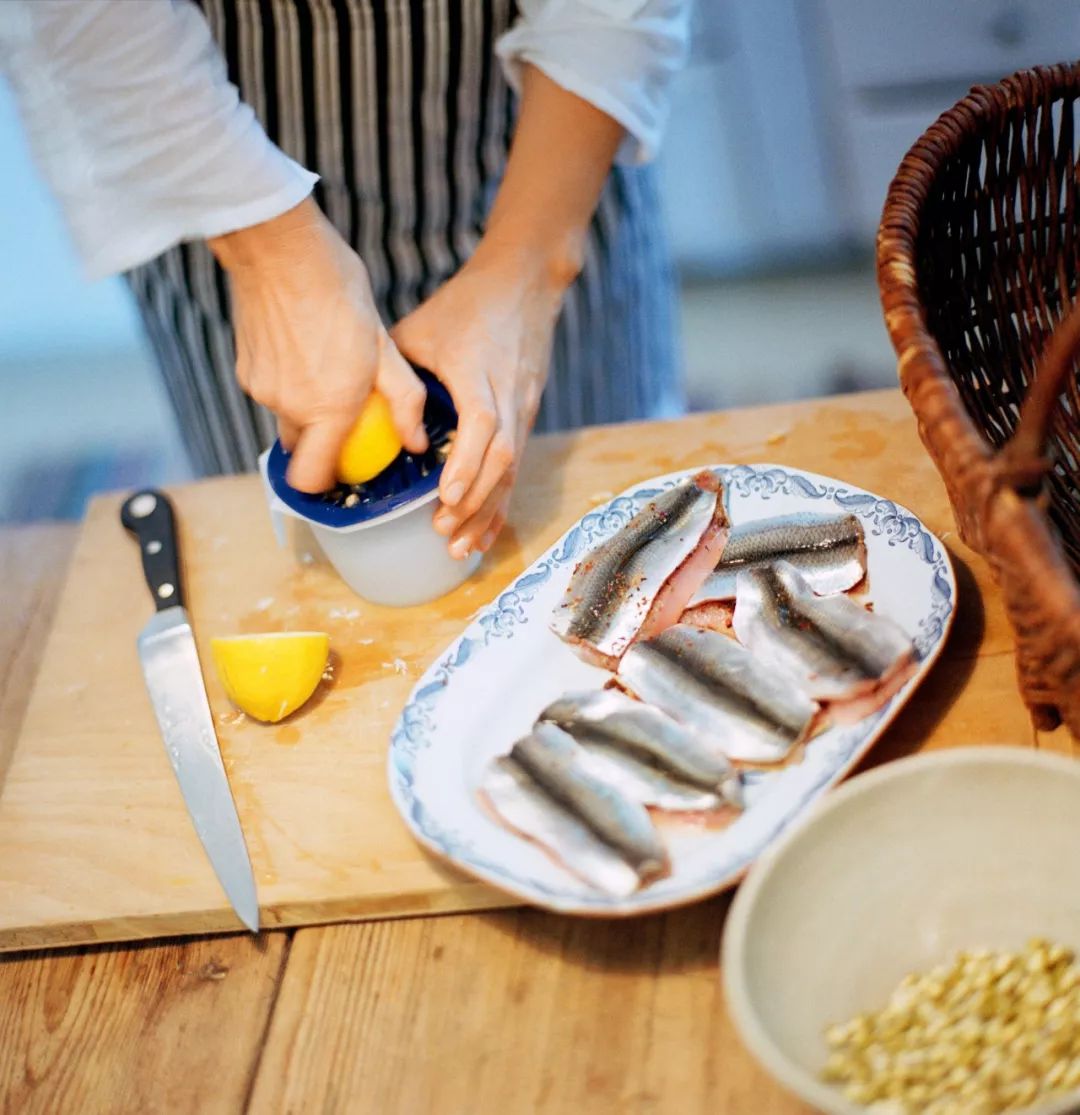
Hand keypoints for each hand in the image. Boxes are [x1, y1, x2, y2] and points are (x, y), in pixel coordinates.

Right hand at [209, 198, 427, 491]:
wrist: (279, 247)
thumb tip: (414, 442)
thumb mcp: (385, 347)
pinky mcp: (244, 369)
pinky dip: (289, 384)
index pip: (311, 479)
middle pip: (302, 450)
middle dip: (324, 442)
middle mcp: (288, 406)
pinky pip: (272, 393)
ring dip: (308, 408)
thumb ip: (403, 401)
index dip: (325, 484)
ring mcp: (261, 389)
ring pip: (287, 418)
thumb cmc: (339, 290)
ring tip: (330, 369)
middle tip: (350, 413)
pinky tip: (306, 350)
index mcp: (326, 408)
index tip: (346, 468)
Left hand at [391, 240, 565, 557]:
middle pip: (501, 458)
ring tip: (459, 547)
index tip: (444, 495)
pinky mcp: (527, 418)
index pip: (482, 422)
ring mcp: (522, 409)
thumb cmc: (466, 305)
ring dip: (487, 511)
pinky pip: (516, 469)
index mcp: (478, 371)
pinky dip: (500, 503)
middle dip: (474, 501)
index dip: (466, 462)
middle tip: (442, 532)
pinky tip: (486, 533)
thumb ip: (395, 371)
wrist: (525, 285)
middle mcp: (507, 395)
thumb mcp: (422, 328)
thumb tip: (358, 412)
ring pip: (511, 470)